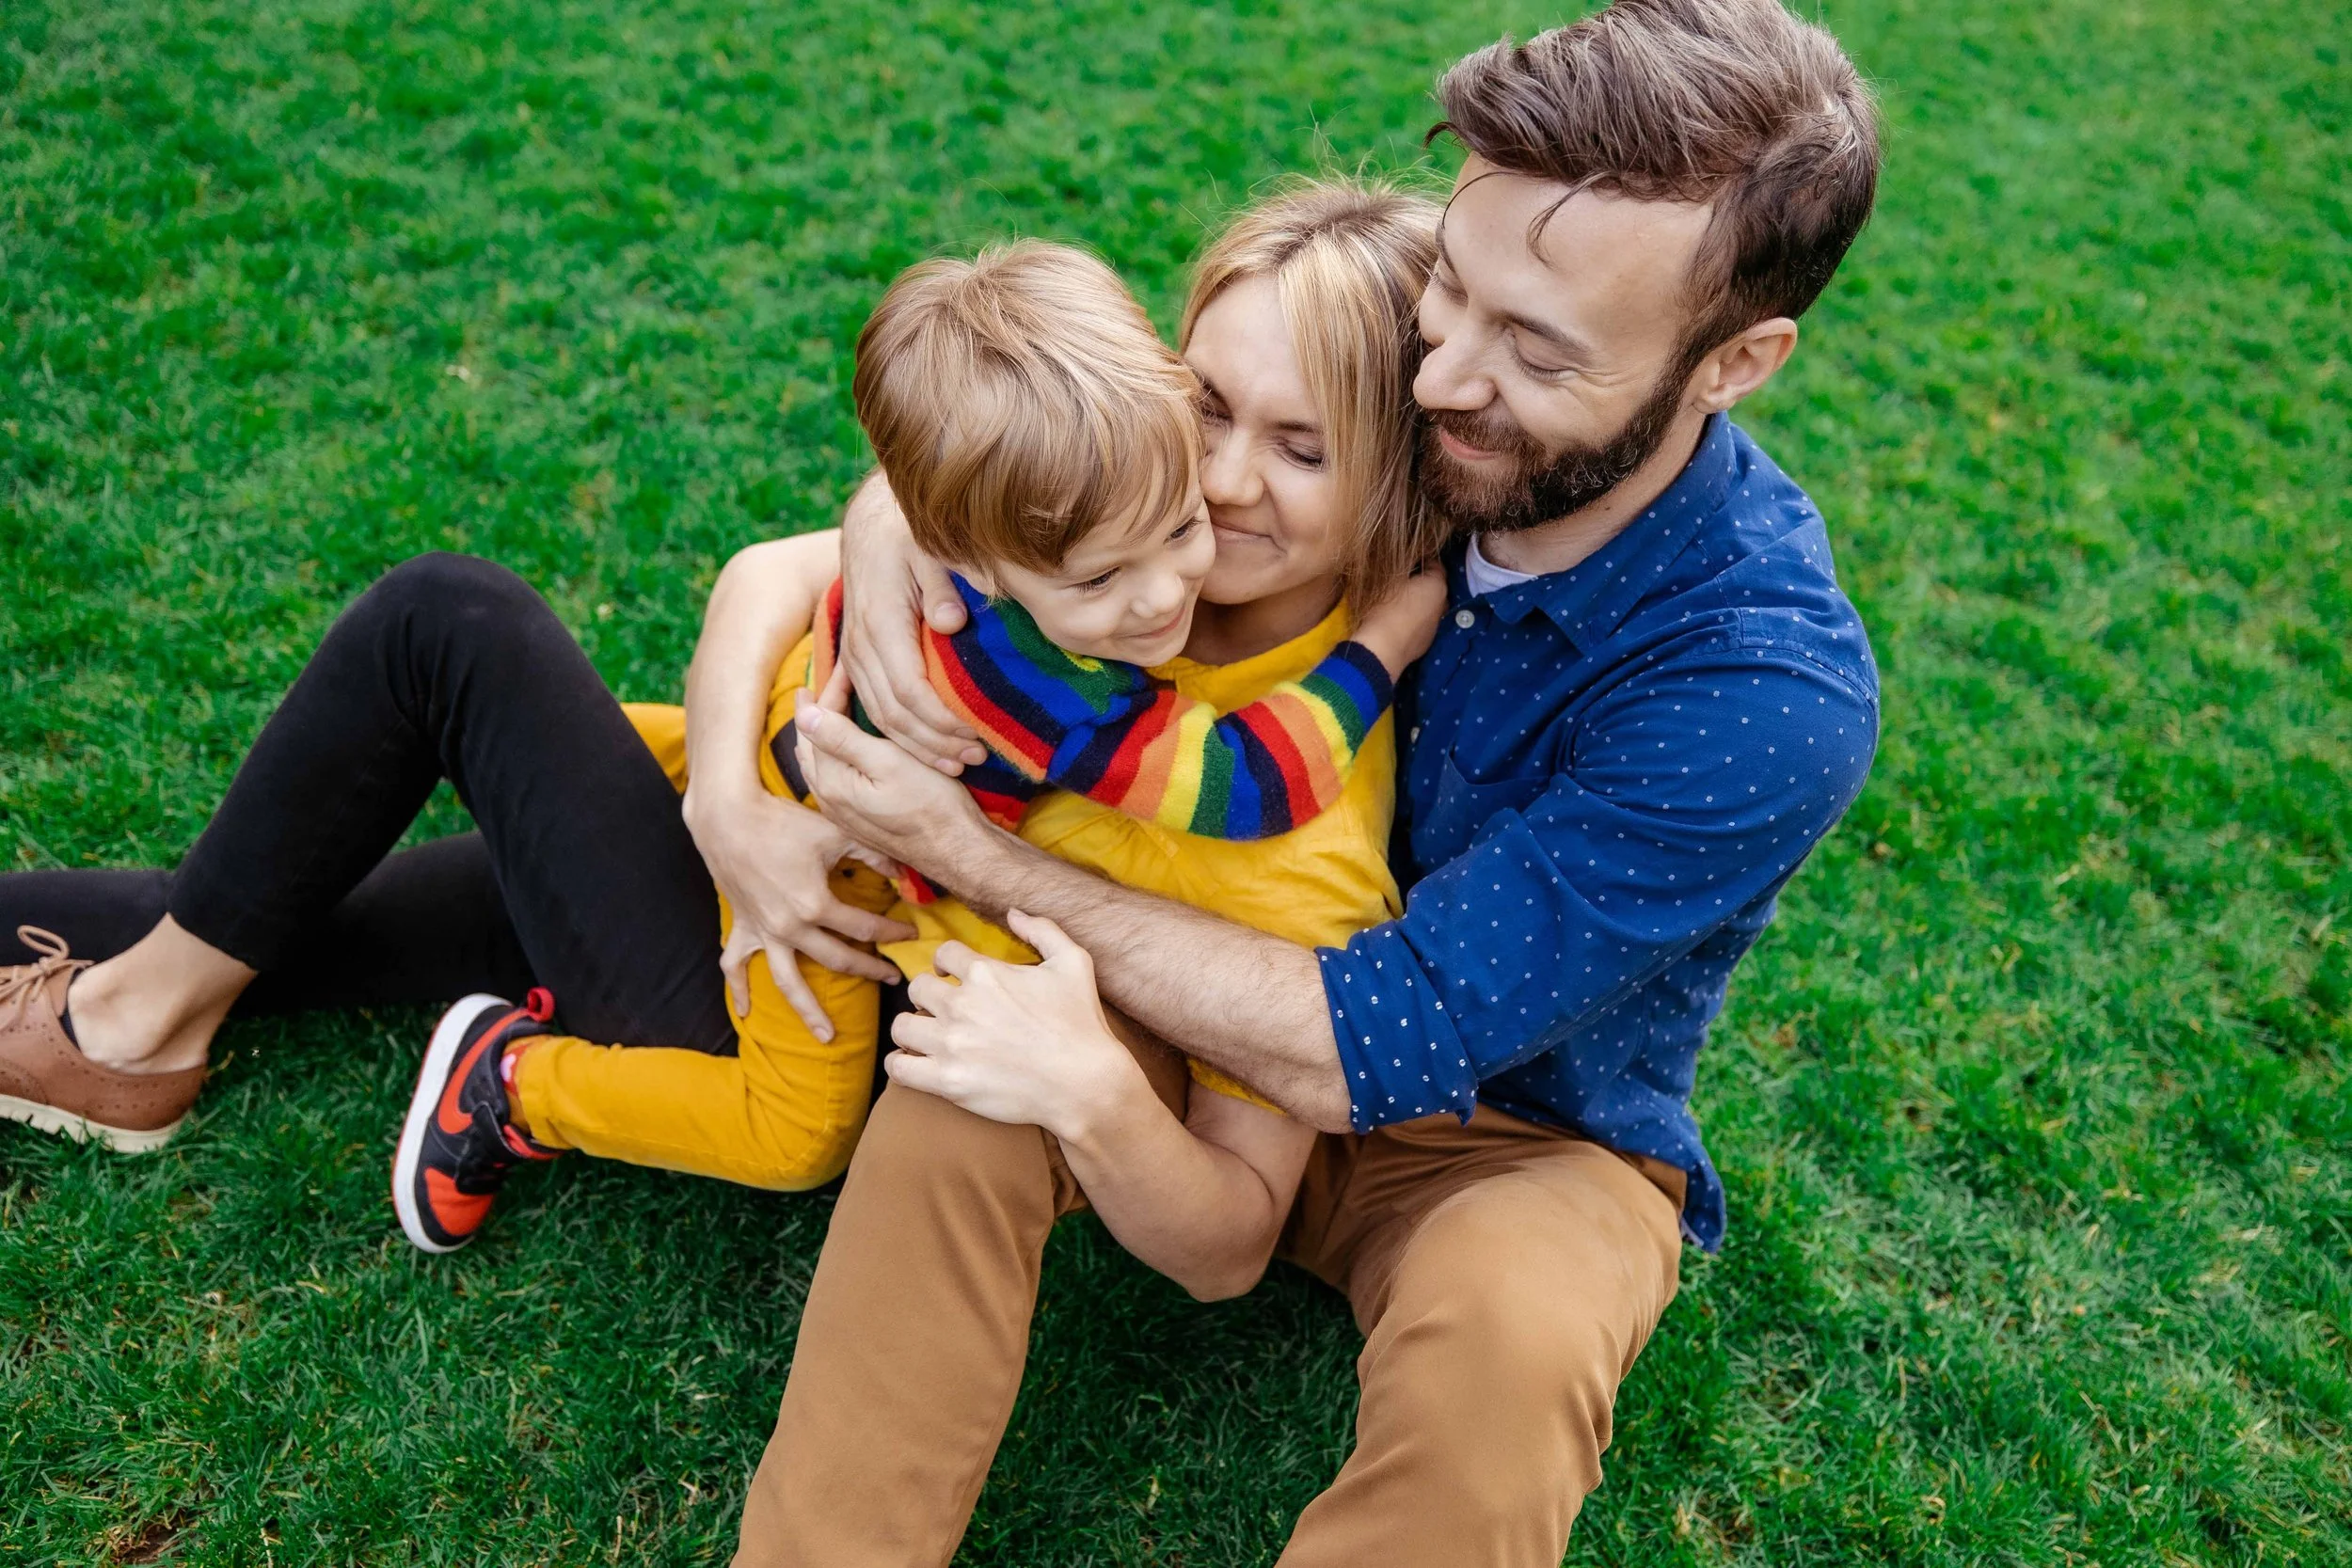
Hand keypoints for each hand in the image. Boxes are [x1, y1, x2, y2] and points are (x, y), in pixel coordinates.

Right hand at [683, 782, 916, 1038]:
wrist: (729, 817)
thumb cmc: (782, 822)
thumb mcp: (835, 833)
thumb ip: (873, 854)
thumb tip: (903, 872)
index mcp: (815, 905)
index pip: (865, 927)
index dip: (892, 931)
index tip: (910, 934)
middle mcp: (789, 927)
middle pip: (837, 958)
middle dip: (868, 970)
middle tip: (892, 979)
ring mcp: (764, 931)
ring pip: (788, 980)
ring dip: (808, 1010)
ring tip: (827, 1036)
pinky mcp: (742, 927)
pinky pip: (736, 966)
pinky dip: (739, 989)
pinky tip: (746, 1012)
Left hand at [792, 702, 992, 877]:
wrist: (956, 850)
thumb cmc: (931, 804)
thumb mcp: (888, 763)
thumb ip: (842, 738)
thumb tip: (803, 712)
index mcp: (831, 781)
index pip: (819, 725)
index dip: (831, 691)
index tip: (845, 665)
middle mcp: (828, 799)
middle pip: (812, 745)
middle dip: (816, 713)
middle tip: (817, 684)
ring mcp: (841, 812)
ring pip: (819, 764)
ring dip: (820, 735)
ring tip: (821, 712)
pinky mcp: (857, 820)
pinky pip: (832, 779)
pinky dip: (832, 755)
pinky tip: (841, 750)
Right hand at [837, 473, 988, 774]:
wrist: (871, 527)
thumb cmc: (909, 536)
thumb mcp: (930, 549)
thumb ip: (941, 587)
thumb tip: (952, 624)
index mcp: (881, 621)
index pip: (910, 689)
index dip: (943, 720)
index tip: (977, 733)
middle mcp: (862, 644)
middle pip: (895, 713)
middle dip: (935, 743)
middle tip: (977, 758)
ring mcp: (856, 654)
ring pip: (880, 717)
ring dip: (918, 746)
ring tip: (958, 762)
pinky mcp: (857, 659)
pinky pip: (872, 706)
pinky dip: (900, 734)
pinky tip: (928, 748)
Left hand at [887, 911, 1146, 1134]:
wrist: (1085, 1084)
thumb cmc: (1081, 1024)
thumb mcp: (1074, 963)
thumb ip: (1043, 930)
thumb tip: (1013, 912)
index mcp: (986, 973)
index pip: (944, 954)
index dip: (946, 963)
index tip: (951, 976)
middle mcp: (962, 1005)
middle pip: (917, 987)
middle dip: (928, 996)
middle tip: (942, 1010)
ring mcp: (951, 1044)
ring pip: (901, 1025)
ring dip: (912, 1029)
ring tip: (926, 1038)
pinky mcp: (947, 1080)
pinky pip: (898, 1066)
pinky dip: (901, 1064)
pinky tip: (916, 1064)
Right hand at [1349, 563, 1450, 678]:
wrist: (1382, 649)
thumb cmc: (1386, 607)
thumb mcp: (1389, 578)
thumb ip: (1402, 564)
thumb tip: (1407, 558)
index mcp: (1437, 586)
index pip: (1436, 564)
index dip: (1421, 559)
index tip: (1408, 559)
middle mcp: (1442, 605)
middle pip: (1434, 587)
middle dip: (1421, 581)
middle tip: (1401, 578)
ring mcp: (1435, 626)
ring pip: (1429, 607)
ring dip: (1418, 601)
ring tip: (1398, 599)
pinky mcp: (1425, 642)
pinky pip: (1421, 623)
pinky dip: (1414, 618)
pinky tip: (1398, 619)